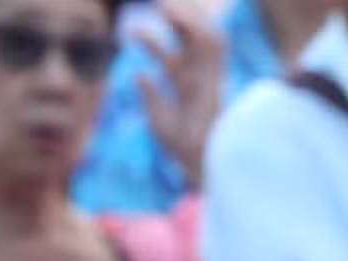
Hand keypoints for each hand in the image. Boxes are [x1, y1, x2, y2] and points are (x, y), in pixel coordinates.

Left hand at [133, 0, 225, 189]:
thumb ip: (151, 96)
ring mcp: (207, 75)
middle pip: (187, 42)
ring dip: (185, 18)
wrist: (201, 158)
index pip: (170, 60)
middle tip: (155, 5)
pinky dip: (197, 25)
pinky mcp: (215, 74)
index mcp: (185, 90)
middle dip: (174, 21)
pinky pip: (212, 43)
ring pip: (201, 37)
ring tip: (162, 6)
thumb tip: (139, 73)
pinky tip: (175, 14)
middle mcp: (198, 79)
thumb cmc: (182, 149)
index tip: (132, 32)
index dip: (152, 44)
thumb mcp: (159, 121)